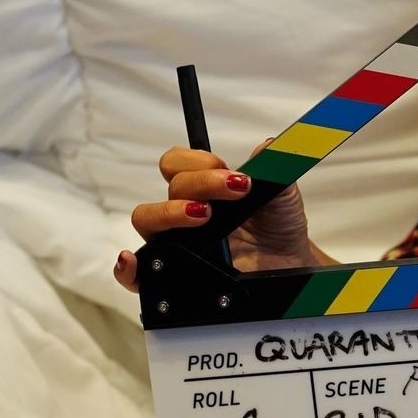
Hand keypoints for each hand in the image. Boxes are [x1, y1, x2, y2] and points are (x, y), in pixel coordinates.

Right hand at [112, 137, 320, 290]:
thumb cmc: (278, 226)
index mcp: (204, 187)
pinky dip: (128, 267)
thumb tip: (268, 144)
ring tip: (203, 216)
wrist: (288, 265)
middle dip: (199, 183)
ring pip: (147, 220)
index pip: (178, 163)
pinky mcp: (175, 273)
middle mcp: (184, 211)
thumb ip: (273, 169)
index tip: (234, 175)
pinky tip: (132, 260)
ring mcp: (177, 242)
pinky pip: (140, 273)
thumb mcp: (282, 195)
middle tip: (233, 190)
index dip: (199, 162)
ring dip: (170, 212)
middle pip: (170, 187)